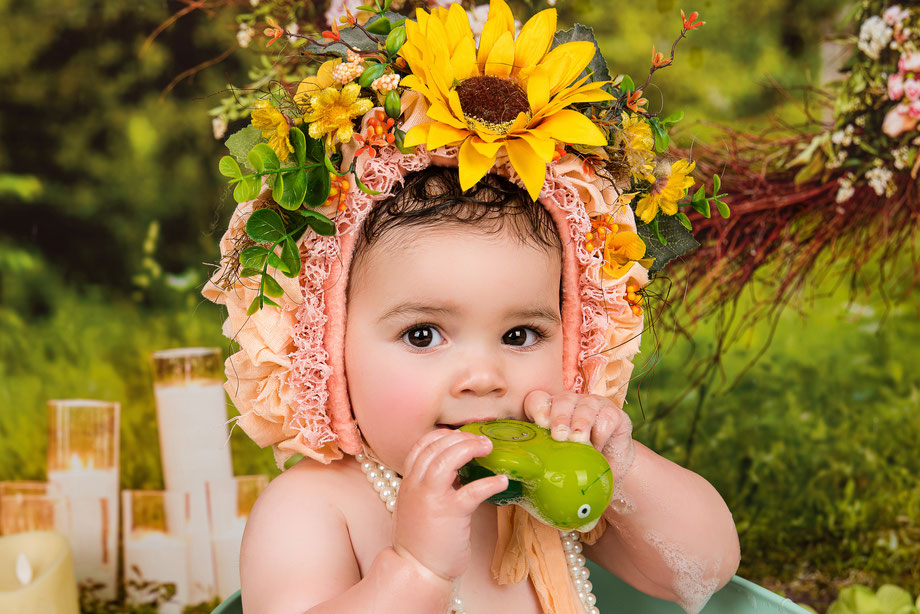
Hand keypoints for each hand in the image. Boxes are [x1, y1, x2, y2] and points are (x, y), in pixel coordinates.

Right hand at [392, 429, 508, 580]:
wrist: (415, 572)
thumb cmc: (420, 542)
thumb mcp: (415, 507)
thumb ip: (428, 487)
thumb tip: (453, 473)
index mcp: (408, 483)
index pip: (420, 446)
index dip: (442, 436)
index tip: (459, 436)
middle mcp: (415, 486)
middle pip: (435, 447)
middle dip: (460, 438)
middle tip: (481, 441)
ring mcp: (431, 499)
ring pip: (446, 459)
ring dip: (470, 448)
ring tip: (488, 448)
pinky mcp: (450, 514)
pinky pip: (472, 491)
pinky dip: (489, 482)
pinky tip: (502, 481)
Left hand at [523, 390, 635, 477]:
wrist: (610, 467)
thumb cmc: (578, 462)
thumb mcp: (558, 460)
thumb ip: (543, 460)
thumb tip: (523, 477)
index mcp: (551, 410)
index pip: (539, 400)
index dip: (538, 409)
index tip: (540, 424)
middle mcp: (572, 403)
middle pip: (563, 400)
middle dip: (559, 417)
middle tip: (559, 436)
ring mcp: (594, 405)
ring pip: (585, 406)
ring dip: (580, 423)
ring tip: (579, 441)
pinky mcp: (615, 413)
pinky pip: (606, 417)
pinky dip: (601, 434)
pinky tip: (598, 448)